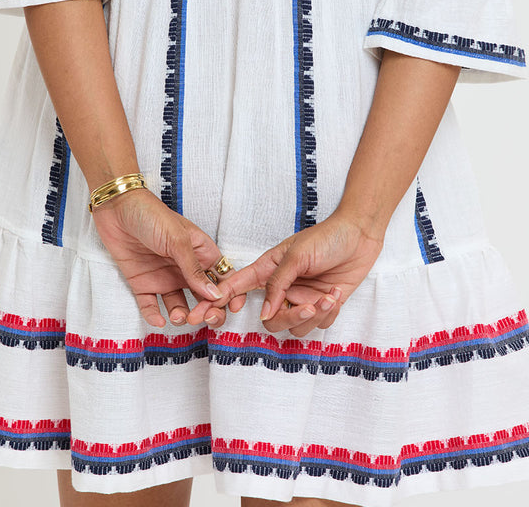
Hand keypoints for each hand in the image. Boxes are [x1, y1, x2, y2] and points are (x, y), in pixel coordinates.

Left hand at [90, 187, 246, 327]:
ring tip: (178, 316)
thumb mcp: (177, 239)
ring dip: (181, 315)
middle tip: (200, 317)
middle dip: (206, 311)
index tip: (230, 308)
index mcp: (201, 253)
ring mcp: (164, 276)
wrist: (116, 208)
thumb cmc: (151, 214)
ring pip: (179, 305)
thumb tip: (215, 294)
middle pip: (204, 297)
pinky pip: (151, 305)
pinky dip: (154, 316)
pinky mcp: (143, 283)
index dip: (228, 295)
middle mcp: (185, 268)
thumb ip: (194, 269)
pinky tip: (158, 320)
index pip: (222, 279)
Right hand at [185, 208, 384, 336]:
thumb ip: (277, 284)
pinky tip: (335, 293)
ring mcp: (302, 297)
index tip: (201, 314)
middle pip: (270, 319)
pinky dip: (329, 313)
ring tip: (328, 296)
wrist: (360, 235)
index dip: (219, 301)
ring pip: (295, 326)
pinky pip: (318, 325)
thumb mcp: (296, 255)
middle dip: (290, 317)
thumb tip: (264, 313)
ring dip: (315, 315)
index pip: (238, 287)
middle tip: (308, 307)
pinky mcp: (323, 305)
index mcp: (269, 269)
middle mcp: (283, 287)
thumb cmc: (326, 237)